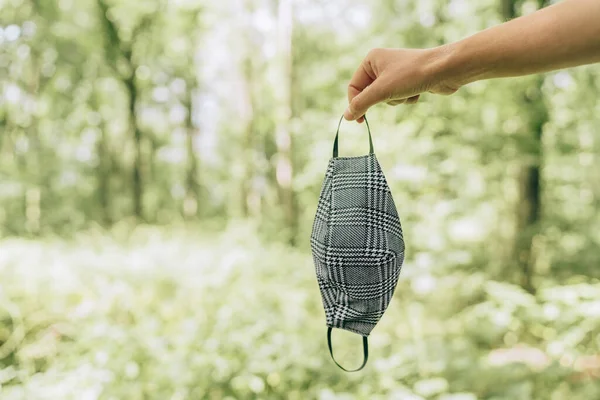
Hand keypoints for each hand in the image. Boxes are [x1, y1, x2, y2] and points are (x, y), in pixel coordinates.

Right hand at [344, 47, 459, 121]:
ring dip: (396, 100)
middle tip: (392, 97)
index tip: (359, 121)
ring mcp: (395, 72)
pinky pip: (399, 96)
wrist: (445, 70)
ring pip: (386, 97)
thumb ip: (361, 104)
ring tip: (408, 91)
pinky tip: (418, 91)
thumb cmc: (412, 75)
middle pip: (370, 93)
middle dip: (383, 99)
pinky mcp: (408, 80)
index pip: (354, 86)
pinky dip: (407, 98)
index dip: (356, 103)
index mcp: (371, 59)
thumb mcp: (382, 91)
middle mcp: (381, 63)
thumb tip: (346, 116)